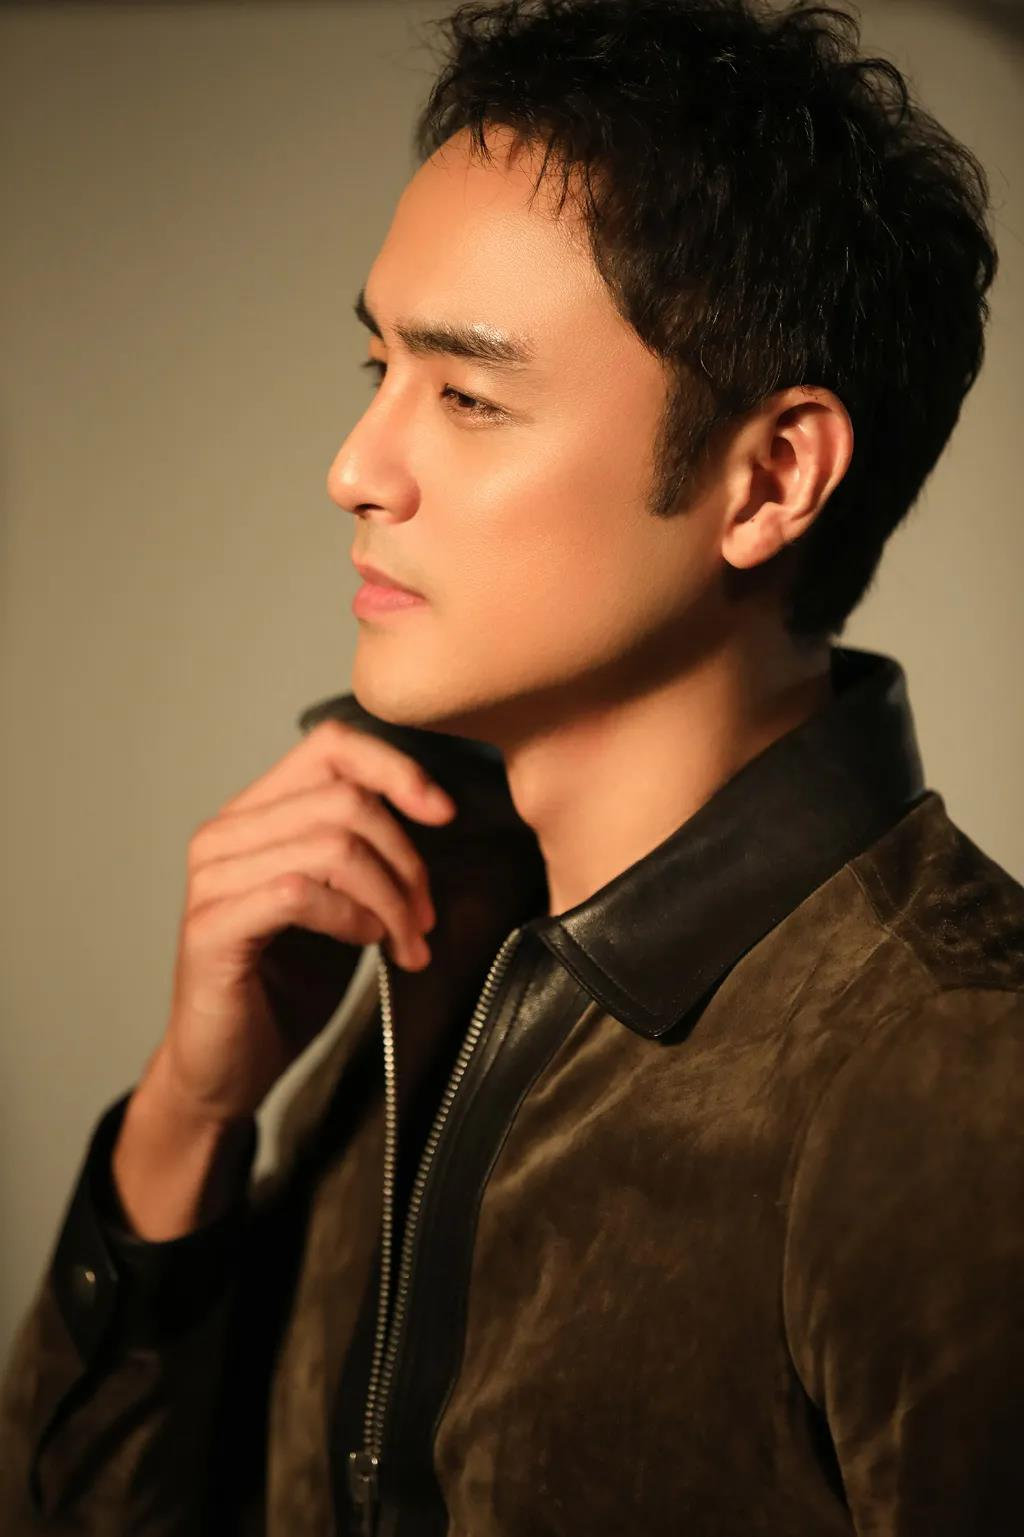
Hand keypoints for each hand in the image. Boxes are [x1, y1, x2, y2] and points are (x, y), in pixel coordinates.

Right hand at [148, 717, 456, 1124]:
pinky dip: (351, 917)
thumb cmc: (285, 985)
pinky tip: (366, 945)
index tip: (444, 815)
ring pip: (332, 844)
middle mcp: (225, 834)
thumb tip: (434, 811)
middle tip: (425, 918)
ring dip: (389, 898)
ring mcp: (213, 879)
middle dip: (406, 860)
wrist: (227, 1069)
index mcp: (256, 814)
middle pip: (345, 799)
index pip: (331, 746)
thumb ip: (365, 850)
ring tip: (406, 943)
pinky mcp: (211, 928)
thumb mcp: (340, 900)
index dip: (397, 769)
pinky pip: (300, 894)